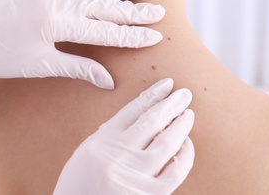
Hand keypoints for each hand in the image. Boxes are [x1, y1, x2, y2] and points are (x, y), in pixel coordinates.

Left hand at [0, 0, 164, 88]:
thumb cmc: (3, 58)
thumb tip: (110, 80)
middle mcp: (58, 1)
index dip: (132, 35)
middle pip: (106, 6)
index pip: (106, 31)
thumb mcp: (42, 66)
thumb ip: (79, 68)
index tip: (155, 35)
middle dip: (135, 10)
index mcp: (59, 24)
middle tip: (160, 11)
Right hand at [54, 79, 194, 194]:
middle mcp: (115, 155)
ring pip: (166, 142)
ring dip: (181, 125)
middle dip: (171, 104)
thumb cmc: (79, 189)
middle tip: (185, 94)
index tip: (167, 84)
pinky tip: (187, 144)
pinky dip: (184, 155)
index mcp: (98, 143)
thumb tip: (142, 118)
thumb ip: (109, 138)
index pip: (132, 110)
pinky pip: (175, 171)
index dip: (152, 95)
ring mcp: (133, 176)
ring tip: (189, 114)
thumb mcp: (84, 158)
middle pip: (150, 121)